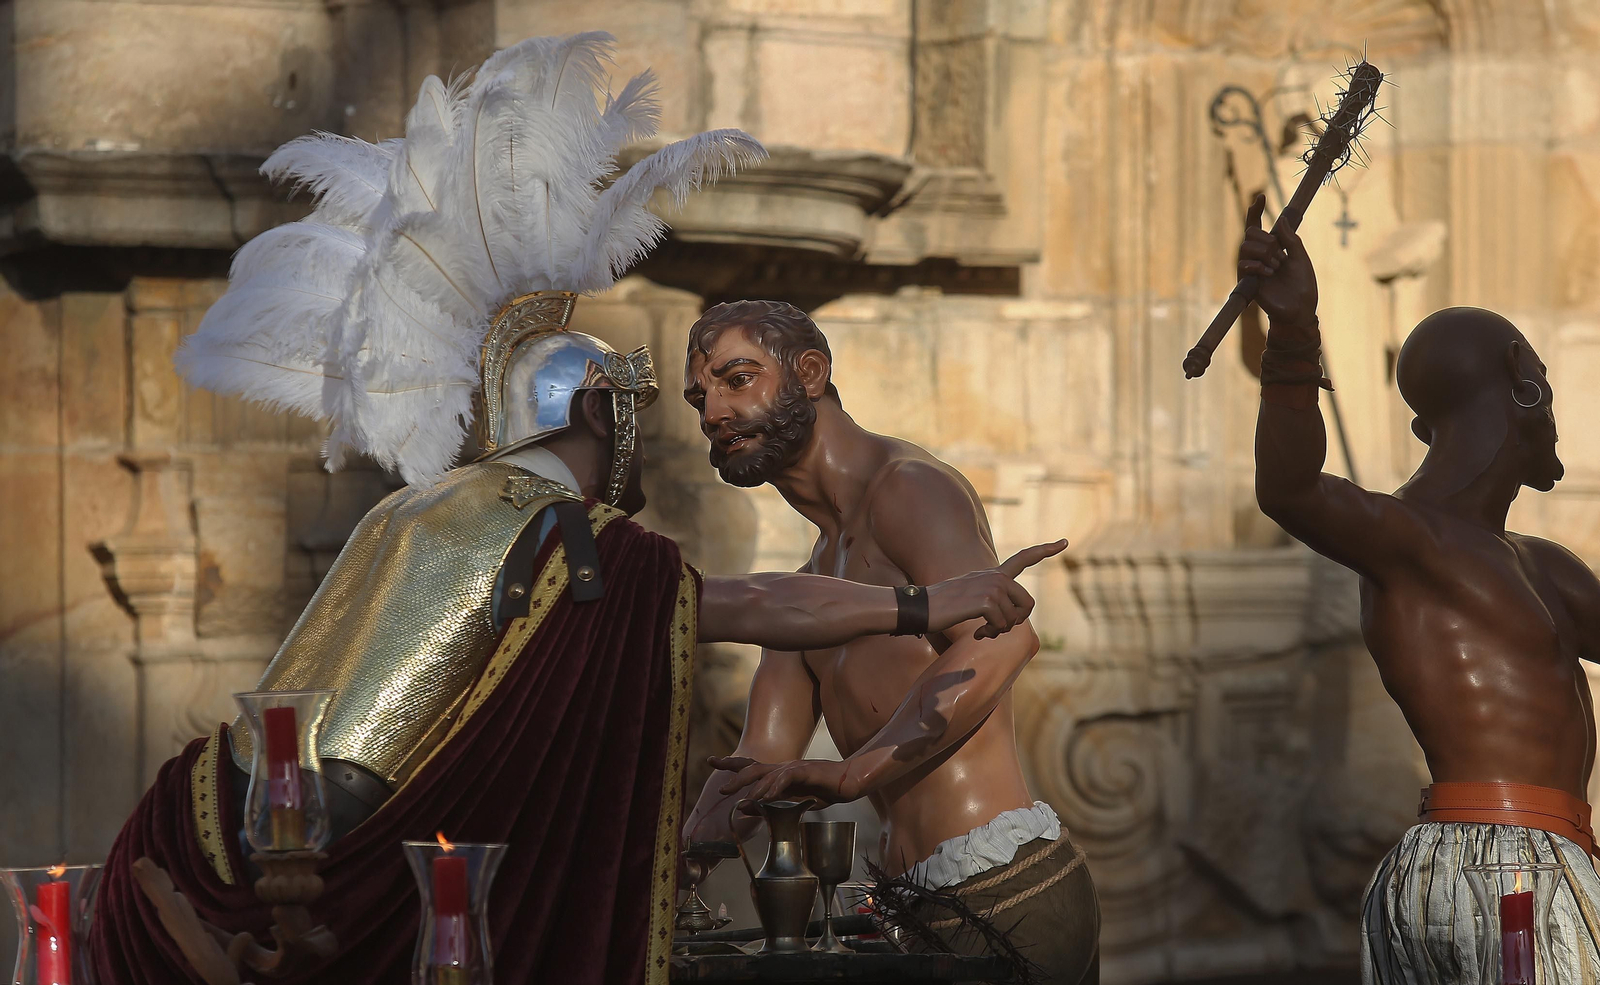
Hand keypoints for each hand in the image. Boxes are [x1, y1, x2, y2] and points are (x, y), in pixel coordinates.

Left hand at [711, 755, 859, 806]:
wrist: (848, 782)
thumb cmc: (822, 790)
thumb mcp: (791, 801)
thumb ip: (768, 803)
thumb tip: (743, 807)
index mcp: (778, 773)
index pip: (750, 766)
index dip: (731, 764)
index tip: (712, 761)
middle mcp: (782, 767)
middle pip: (753, 768)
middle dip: (735, 775)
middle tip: (720, 788)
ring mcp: (794, 767)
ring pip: (769, 775)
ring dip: (756, 788)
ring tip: (745, 800)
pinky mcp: (807, 771)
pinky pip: (788, 777)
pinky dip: (776, 787)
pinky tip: (768, 797)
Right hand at [925, 539, 1066, 639]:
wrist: (922, 607)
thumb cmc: (943, 606)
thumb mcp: (969, 596)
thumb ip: (990, 600)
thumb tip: (1005, 618)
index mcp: (992, 574)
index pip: (1023, 558)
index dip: (1045, 550)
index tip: (1064, 542)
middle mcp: (995, 577)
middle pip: (1027, 603)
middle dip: (1017, 621)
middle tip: (997, 628)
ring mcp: (991, 587)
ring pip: (1014, 617)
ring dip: (1000, 630)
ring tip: (983, 631)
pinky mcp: (986, 601)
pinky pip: (1002, 625)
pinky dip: (990, 633)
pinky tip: (977, 633)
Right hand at [1238, 194, 1316, 326]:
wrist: (1299, 308)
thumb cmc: (1303, 285)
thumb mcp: (1301, 257)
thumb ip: (1291, 239)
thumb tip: (1281, 220)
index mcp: (1271, 248)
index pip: (1257, 225)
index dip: (1256, 210)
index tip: (1261, 196)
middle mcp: (1258, 256)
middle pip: (1251, 233)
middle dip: (1268, 241)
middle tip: (1281, 257)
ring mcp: (1251, 267)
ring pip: (1246, 246)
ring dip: (1264, 253)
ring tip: (1276, 267)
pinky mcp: (1246, 281)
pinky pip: (1244, 263)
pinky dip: (1258, 266)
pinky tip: (1269, 274)